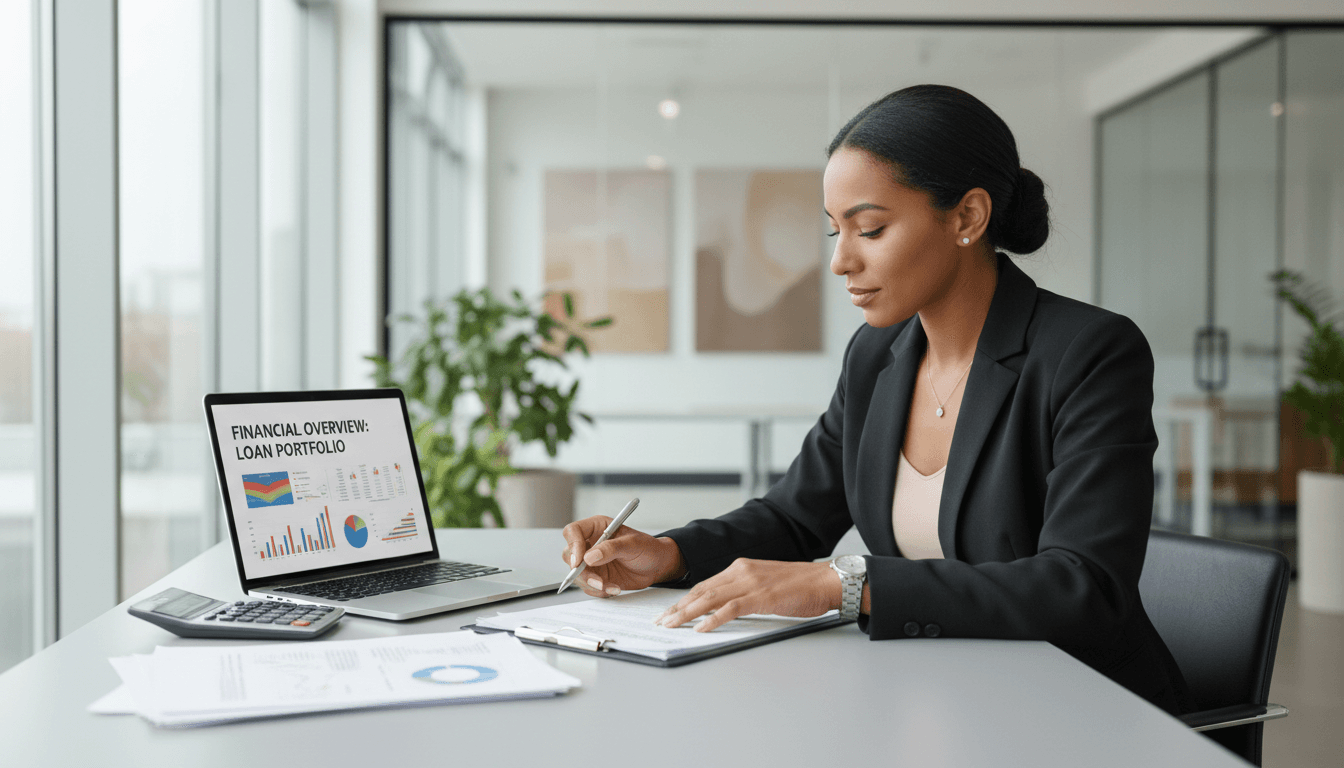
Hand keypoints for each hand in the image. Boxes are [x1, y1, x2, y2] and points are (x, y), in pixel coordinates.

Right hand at [561, 516, 685, 597]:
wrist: (657, 566)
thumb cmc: (647, 548)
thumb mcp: (633, 544)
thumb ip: (611, 548)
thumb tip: (590, 556)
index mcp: (597, 528)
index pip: (573, 532)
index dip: (573, 545)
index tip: (579, 561)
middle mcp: (590, 544)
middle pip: (570, 555)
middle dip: (581, 571)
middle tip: (597, 580)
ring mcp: (592, 562)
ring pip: (577, 574)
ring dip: (592, 584)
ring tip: (611, 586)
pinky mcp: (596, 577)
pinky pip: (588, 587)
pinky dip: (599, 591)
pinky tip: (615, 588)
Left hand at [653, 559, 841, 631]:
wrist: (826, 581)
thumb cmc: (800, 586)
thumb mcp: (765, 584)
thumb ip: (744, 590)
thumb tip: (724, 608)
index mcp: (741, 567)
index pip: (705, 584)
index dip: (684, 598)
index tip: (670, 610)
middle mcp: (741, 571)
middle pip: (701, 590)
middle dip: (678, 607)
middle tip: (661, 620)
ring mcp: (751, 583)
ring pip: (710, 598)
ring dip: (687, 613)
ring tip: (672, 624)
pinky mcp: (762, 596)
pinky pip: (730, 609)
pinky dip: (713, 619)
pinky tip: (701, 628)